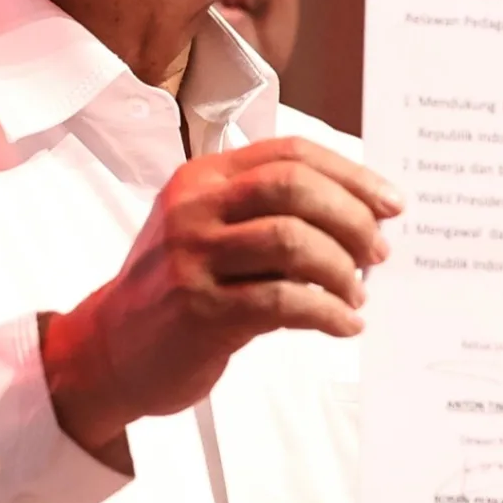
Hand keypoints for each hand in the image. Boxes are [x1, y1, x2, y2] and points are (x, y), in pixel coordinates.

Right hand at [41, 137, 403, 460]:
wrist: (112, 349)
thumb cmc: (180, 288)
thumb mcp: (211, 231)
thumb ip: (269, 214)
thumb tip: (362, 217)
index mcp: (203, 178)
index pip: (290, 153)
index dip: (351, 175)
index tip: (390, 204)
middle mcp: (194, 208)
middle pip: (293, 187)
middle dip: (351, 217)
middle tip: (378, 251)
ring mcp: (192, 258)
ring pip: (292, 241)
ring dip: (341, 269)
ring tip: (357, 293)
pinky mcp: (199, 310)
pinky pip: (282, 301)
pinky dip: (327, 312)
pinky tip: (344, 324)